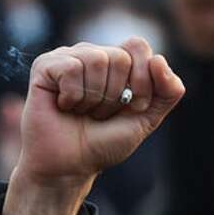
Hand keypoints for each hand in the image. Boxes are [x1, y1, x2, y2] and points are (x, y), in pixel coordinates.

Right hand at [4, 39, 183, 214]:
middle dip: (115, 95)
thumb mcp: (146, 119)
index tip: (131, 107)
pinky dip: (72, 96)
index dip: (141, 80)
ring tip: (81, 111)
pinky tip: (63, 106)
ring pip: (96, 60)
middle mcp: (93, 54)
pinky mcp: (45, 66)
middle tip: (100, 114)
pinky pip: (71, 68)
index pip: (138, 47)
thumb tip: (158, 59)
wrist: (69, 167)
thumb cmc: (103, 143)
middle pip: (119, 56)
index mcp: (118, 62)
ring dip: (93, 98)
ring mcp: (68, 58)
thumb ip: (168, 92)